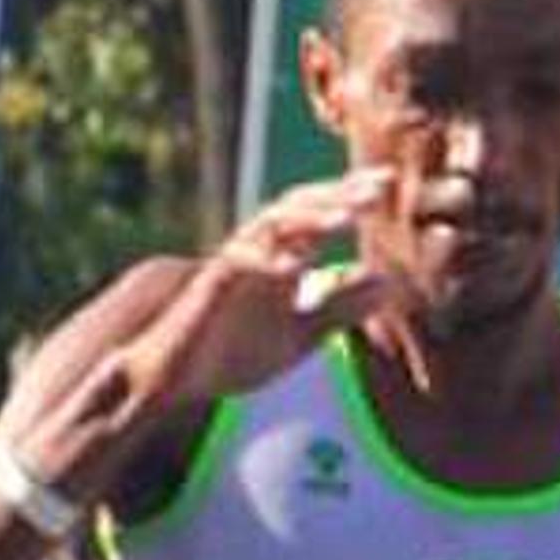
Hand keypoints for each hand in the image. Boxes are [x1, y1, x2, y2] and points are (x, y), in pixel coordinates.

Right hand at [114, 169, 396, 409]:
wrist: (169, 375)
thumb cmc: (229, 352)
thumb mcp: (298, 337)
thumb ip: (338, 310)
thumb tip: (388, 285)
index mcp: (282, 259)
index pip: (321, 216)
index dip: (353, 197)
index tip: (390, 185)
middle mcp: (258, 251)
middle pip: (302, 208)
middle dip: (340, 193)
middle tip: (381, 185)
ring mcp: (233, 264)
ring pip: (272, 227)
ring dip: (311, 218)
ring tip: (347, 215)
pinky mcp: (208, 287)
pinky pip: (237, 266)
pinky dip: (265, 263)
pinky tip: (293, 266)